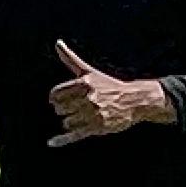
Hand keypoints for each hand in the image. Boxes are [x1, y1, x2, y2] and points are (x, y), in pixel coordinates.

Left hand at [47, 42, 168, 145]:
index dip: (56, 98)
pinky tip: (51, 142)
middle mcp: (88, 99)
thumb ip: (71, 59)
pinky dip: (62, 140)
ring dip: (72, 121)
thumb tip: (57, 43)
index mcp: (84, 84)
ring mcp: (93, 114)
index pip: (56, 94)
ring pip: (67, 122)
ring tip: (86, 116)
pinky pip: (74, 134)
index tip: (62, 99)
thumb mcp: (90, 71)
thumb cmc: (109, 85)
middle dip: (66, 109)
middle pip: (60, 109)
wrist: (134, 100)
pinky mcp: (97, 128)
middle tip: (79, 106)